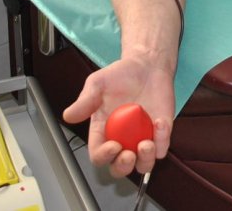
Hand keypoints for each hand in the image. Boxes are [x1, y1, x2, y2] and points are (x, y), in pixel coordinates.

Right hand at [62, 55, 174, 177]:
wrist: (146, 65)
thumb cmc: (120, 75)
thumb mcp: (97, 83)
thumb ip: (85, 100)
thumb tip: (68, 116)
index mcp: (103, 131)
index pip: (99, 154)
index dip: (104, 156)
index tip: (113, 145)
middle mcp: (122, 139)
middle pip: (119, 167)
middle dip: (123, 167)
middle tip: (128, 155)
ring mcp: (142, 138)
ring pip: (143, 164)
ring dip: (145, 160)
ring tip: (147, 144)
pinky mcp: (160, 133)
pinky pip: (163, 146)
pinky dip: (163, 140)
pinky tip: (160, 122)